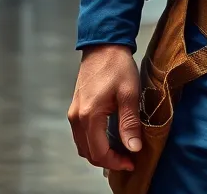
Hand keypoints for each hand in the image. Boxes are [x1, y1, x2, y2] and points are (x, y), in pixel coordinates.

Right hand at [68, 44, 142, 171]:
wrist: (103, 44)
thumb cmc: (117, 66)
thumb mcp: (129, 93)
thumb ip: (129, 123)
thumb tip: (133, 148)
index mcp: (89, 116)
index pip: (99, 152)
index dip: (115, 162)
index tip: (132, 162)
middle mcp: (76, 118)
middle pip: (88, 152)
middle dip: (108, 160)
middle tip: (128, 158)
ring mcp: (73, 112)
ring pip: (83, 145)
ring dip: (100, 152)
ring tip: (120, 150)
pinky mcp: (75, 107)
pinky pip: (81, 134)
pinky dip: (93, 142)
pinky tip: (109, 137)